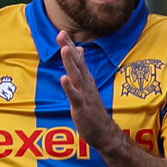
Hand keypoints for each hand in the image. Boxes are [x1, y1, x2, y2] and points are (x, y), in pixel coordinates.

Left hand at [57, 30, 125, 155]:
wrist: (105, 133)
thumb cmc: (94, 110)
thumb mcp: (88, 86)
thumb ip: (82, 69)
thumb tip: (79, 49)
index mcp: (86, 80)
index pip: (78, 61)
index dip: (70, 46)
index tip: (63, 32)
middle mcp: (86, 85)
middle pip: (77, 64)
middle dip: (69, 49)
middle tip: (62, 34)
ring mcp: (85, 96)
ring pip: (76, 77)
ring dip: (70, 63)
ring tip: (64, 50)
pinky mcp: (82, 108)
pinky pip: (75, 97)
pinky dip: (69, 88)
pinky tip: (63, 78)